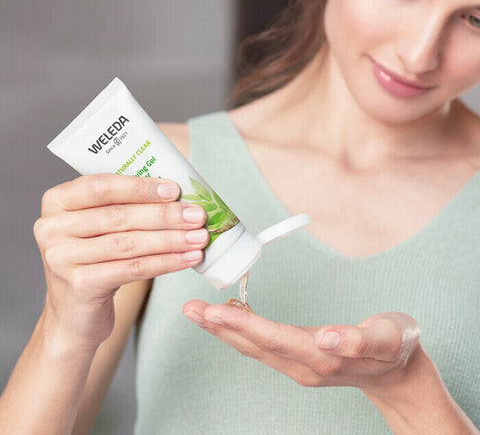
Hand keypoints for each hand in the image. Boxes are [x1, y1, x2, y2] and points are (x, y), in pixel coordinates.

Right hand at [34, 174, 207, 349]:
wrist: (74, 314)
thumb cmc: (95, 260)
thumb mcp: (100, 228)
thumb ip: (126, 206)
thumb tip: (179, 196)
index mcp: (57, 201)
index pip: (101, 186)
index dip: (140, 186)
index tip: (175, 190)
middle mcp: (52, 227)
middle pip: (118, 216)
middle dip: (164, 215)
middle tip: (197, 215)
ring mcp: (61, 257)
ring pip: (128, 243)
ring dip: (171, 239)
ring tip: (200, 237)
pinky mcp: (79, 285)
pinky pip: (132, 269)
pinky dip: (166, 262)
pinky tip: (189, 259)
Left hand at [182, 301, 419, 390]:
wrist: (397, 373)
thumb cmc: (395, 347)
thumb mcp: (389, 339)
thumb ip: (360, 341)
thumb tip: (329, 339)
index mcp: (324, 357)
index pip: (274, 338)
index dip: (242, 325)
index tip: (213, 312)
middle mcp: (304, 365)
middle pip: (255, 345)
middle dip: (221, 327)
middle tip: (190, 310)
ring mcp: (298, 366)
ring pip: (253, 348)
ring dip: (223, 331)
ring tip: (196, 313)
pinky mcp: (296, 361)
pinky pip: (260, 347)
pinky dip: (238, 332)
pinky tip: (223, 320)